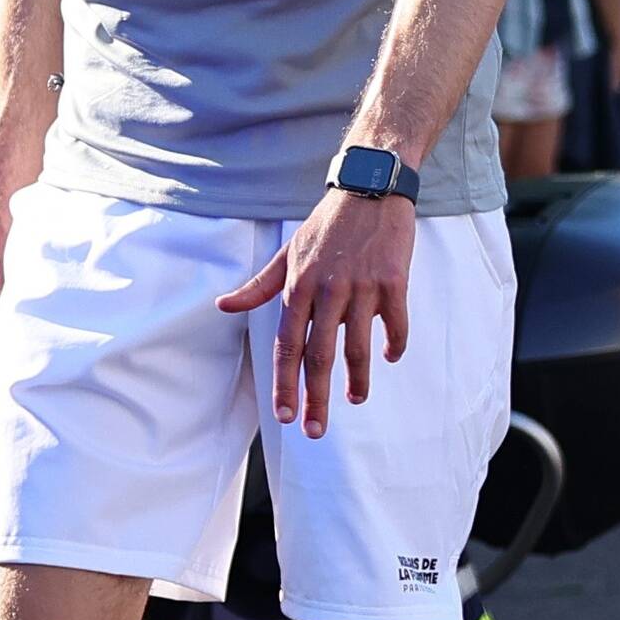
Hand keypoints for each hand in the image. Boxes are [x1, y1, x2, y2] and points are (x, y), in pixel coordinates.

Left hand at [216, 185, 419, 437]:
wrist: (369, 189)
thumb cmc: (326, 225)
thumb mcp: (287, 253)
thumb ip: (259, 286)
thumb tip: (223, 305)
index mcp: (298, 287)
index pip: (287, 345)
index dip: (285, 382)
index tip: (285, 415)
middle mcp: (327, 290)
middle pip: (319, 354)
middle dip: (316, 397)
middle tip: (315, 431)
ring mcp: (362, 286)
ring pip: (358, 344)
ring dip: (357, 378)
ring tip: (355, 400)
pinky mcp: (394, 279)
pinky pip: (395, 321)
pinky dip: (393, 343)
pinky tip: (390, 358)